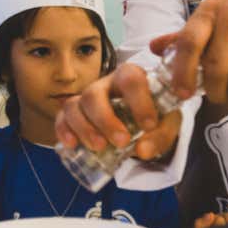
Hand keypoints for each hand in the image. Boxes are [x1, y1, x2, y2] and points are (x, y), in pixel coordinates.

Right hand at [55, 65, 182, 160]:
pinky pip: (62, 118)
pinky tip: (72, 144)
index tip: (149, 126)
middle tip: (121, 142)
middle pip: (94, 94)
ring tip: (99, 147)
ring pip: (74, 106)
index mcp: (130, 77)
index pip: (130, 79)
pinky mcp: (74, 113)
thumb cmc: (152, 116)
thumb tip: (142, 151)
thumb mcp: (166, 124)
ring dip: (84, 128)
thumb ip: (159, 137)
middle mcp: (105, 84)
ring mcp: (86, 97)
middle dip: (105, 120)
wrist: (141, 122)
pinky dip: (64, 131)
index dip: (139, 101)